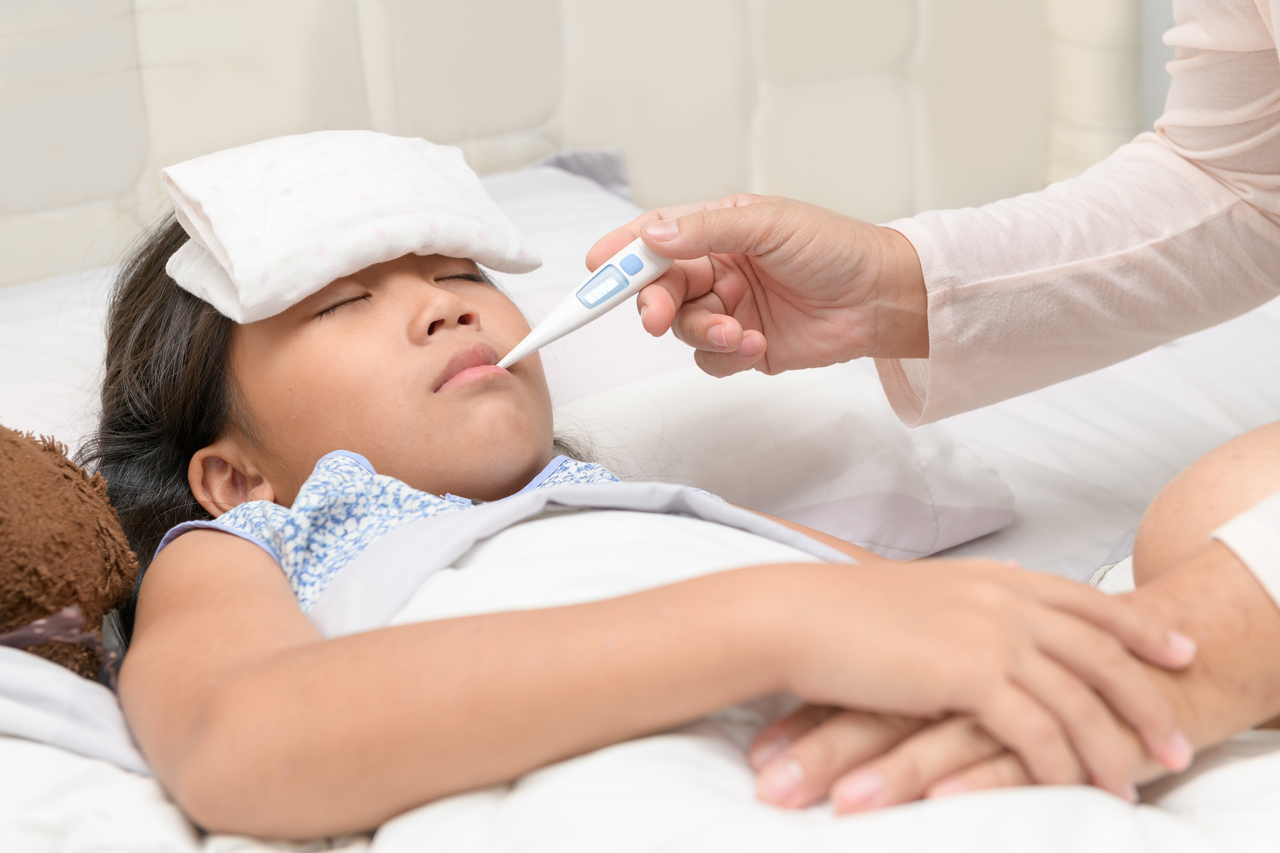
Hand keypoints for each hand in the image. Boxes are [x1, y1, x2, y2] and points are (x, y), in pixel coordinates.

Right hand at [585, 194, 928, 376]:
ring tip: (741, 331)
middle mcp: (716, 269)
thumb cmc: (835, 249)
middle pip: (659, 288)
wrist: (881, 299)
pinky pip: (711, 359)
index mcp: (717, 229)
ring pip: (683, 328)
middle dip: (653, 304)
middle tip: (654, 317)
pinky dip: (728, 356)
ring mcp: (729, 308)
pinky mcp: (746, 346)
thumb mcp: (768, 225)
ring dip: (704, 333)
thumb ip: (706, 230)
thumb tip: (652, 235)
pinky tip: (759, 344)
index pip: (655, 238)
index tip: (597, 267)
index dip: (622, 253)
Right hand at [772, 561, 1195, 797]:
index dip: (1136, 627)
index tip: (1173, 649)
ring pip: (1078, 699)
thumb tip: (1009, 574)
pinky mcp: (970, 674)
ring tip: (1131, 783)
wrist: (796, 617)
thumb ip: (974, 588)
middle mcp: (1003, 598)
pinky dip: (1062, 765)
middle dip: (1145, 699)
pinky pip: (1038, 731)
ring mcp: (991, 634)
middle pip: (1101, 652)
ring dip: (1111, 746)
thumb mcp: (923, 587)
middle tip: (1174, 740)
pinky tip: (1074, 788)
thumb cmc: (843, 609)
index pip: (1085, 601)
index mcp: (993, 577)